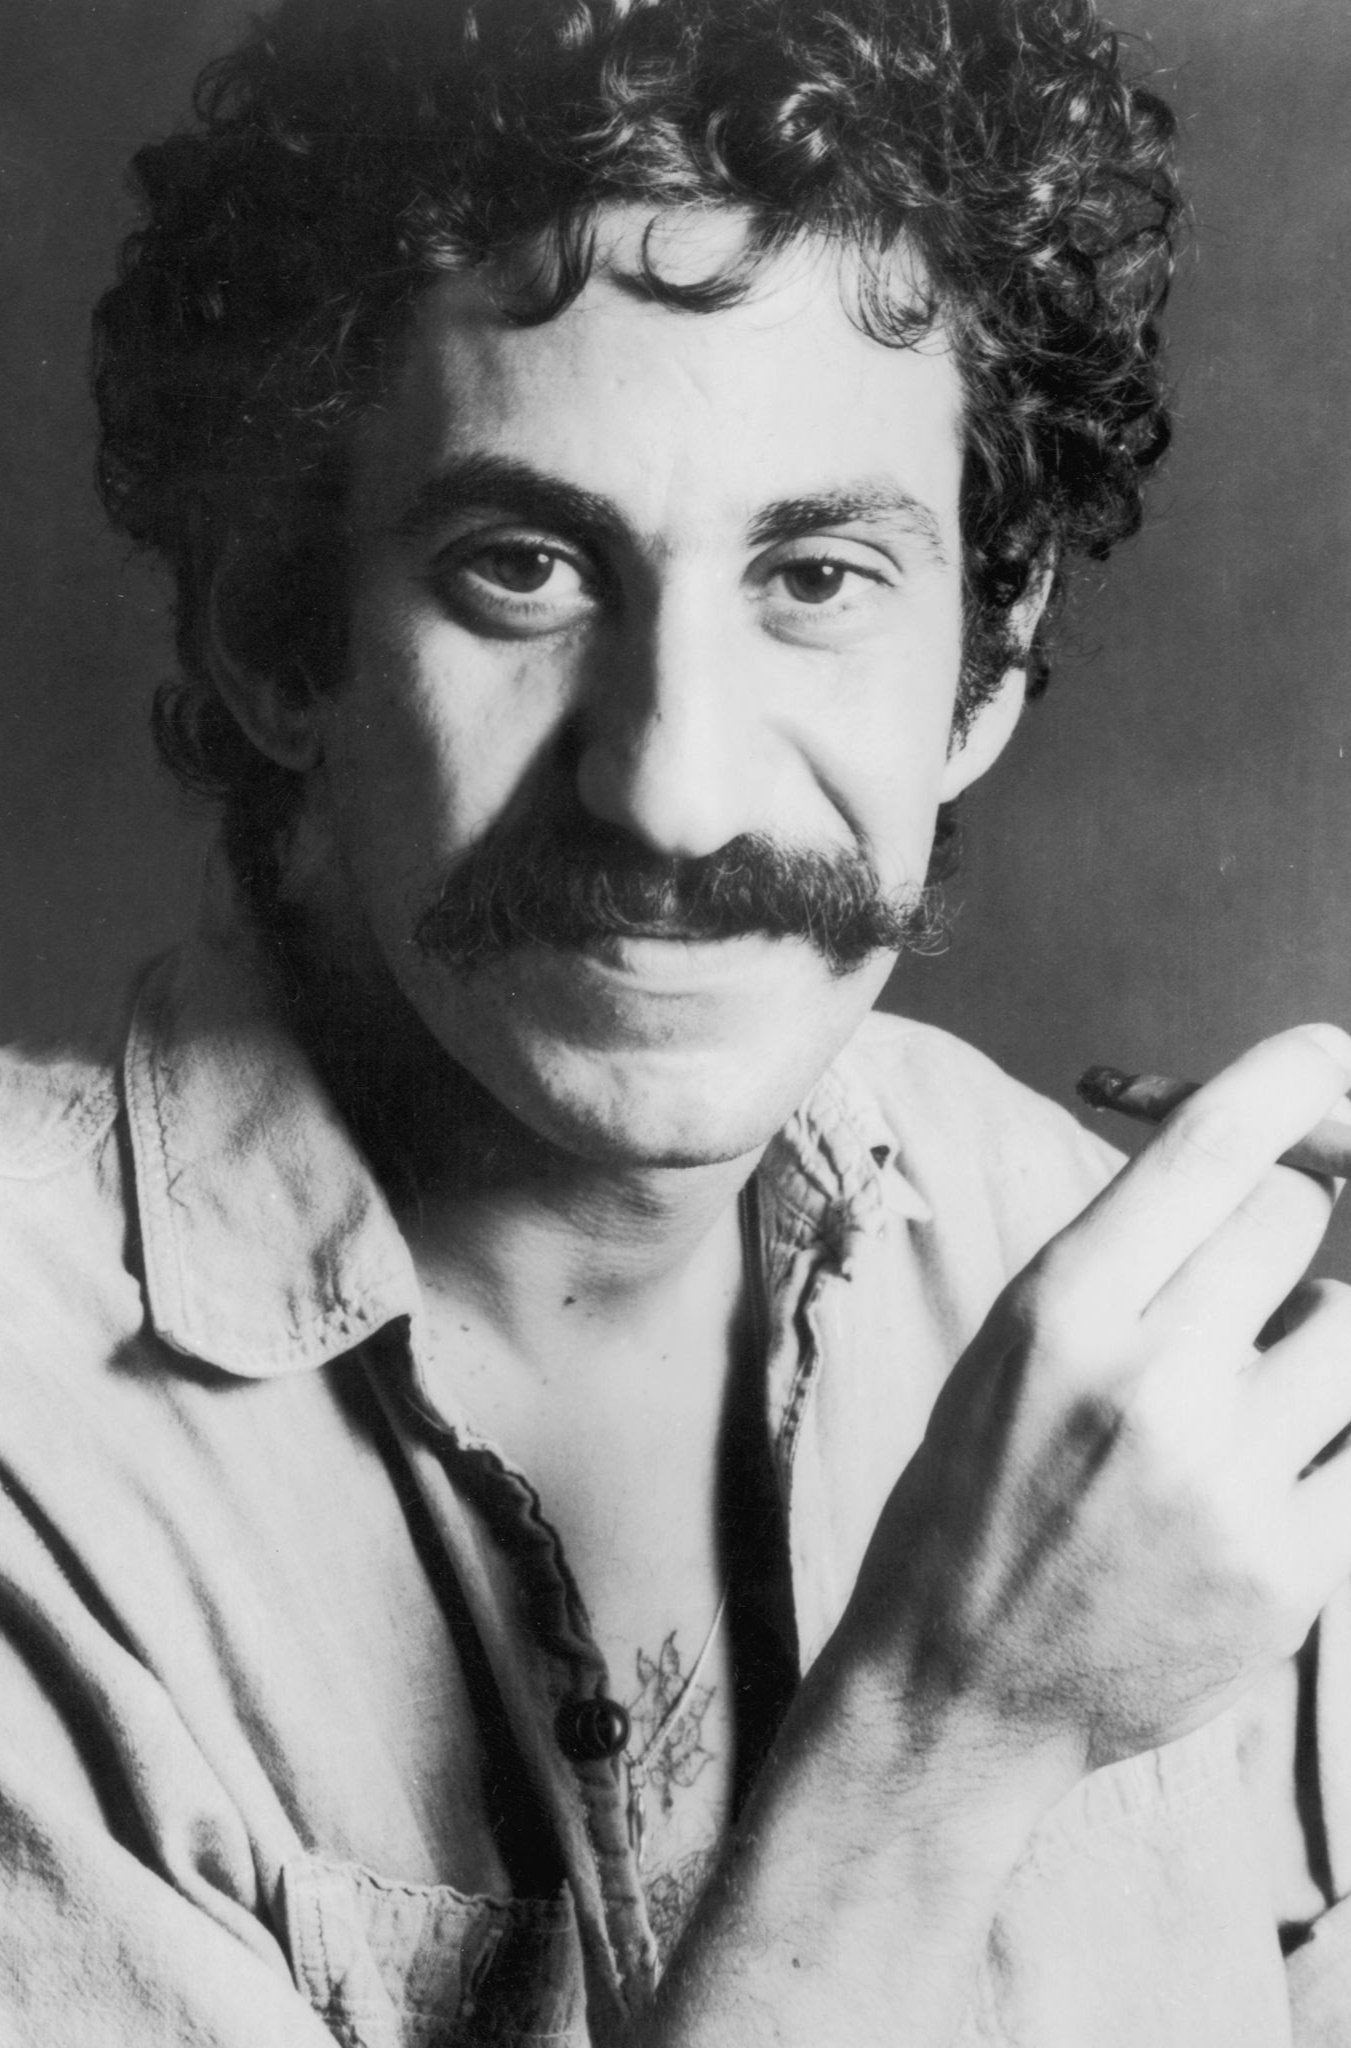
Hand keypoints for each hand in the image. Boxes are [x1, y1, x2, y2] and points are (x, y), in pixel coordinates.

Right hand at [845, 1023, 1350, 1781]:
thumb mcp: (1013, 1345)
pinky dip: (1334, 1434)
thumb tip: (1255, 1164)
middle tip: (1256, 1269)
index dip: (1288, 1080)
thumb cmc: (975, 1494)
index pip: (1211, 1151)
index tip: (1327, 1055)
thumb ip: (1126, 1257)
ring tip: (1260, 1381)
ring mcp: (1231, 1482)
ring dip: (1322, 1329)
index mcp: (1061, 1310)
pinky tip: (1274, 1464)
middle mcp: (1149, 1382)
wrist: (963, 1687)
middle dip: (1289, 1220)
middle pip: (1299, 1217)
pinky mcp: (1294, 1573)